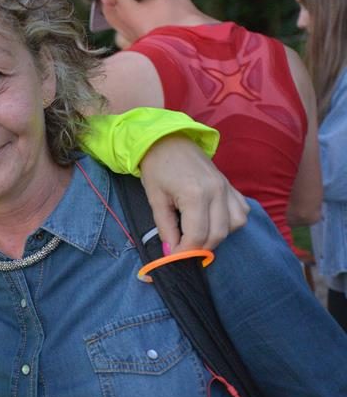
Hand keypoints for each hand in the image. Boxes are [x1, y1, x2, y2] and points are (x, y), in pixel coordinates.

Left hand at [139, 134, 248, 251]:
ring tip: (196, 234)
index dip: (185, 251)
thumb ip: (165, 227)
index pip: (197, 235)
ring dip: (216, 236)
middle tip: (182, 249)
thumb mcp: (155, 199)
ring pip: (234, 226)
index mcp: (195, 194)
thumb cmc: (157, 167)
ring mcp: (227, 188)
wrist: (168, 140)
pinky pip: (241, 212)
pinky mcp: (231, 186)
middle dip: (199, 248)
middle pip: (217, 234)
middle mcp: (217, 191)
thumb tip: (170, 252)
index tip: (173, 257)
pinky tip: (213, 221)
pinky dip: (230, 222)